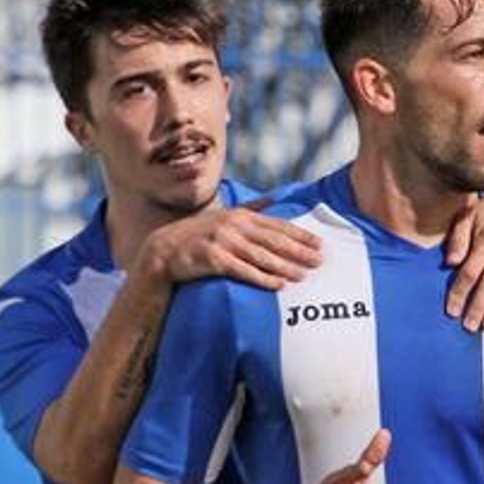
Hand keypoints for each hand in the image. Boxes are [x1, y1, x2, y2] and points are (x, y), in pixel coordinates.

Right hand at [141, 201, 321, 289]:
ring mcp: (223, 241)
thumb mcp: (225, 217)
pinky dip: (262, 278)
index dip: (300, 234)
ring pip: (261, 256)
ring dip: (285, 266)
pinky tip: (278, 285)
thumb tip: (275, 198)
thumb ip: (251, 209)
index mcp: (241, 216)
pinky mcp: (213, 259)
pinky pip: (243, 271)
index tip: (320, 244)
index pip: (277, 225)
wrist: (163, 250)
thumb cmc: (199, 236)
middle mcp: (234, 226)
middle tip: (320, 261)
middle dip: (299, 251)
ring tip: (303, 275)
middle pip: (273, 240)